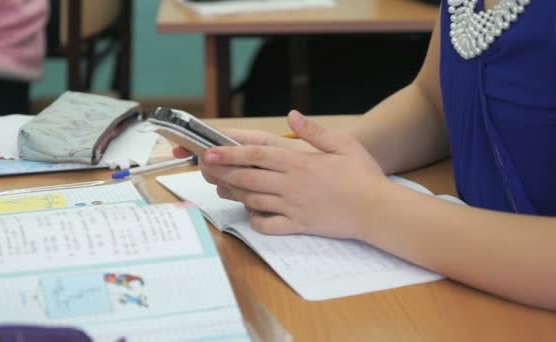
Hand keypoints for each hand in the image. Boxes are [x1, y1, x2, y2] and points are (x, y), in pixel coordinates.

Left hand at [200, 110, 389, 239]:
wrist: (377, 211)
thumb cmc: (363, 176)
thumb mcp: (344, 144)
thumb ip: (314, 131)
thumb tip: (292, 115)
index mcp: (299, 163)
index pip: (256, 155)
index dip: (230, 153)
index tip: (210, 152)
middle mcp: (291, 185)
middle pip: (247, 178)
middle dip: (222, 172)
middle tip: (205, 168)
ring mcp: (293, 207)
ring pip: (253, 200)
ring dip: (233, 193)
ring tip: (219, 186)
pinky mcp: (298, 225)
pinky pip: (269, 225)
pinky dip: (255, 219)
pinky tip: (251, 212)